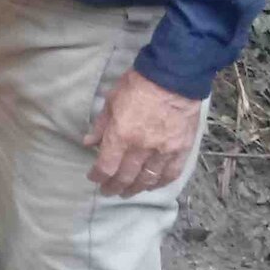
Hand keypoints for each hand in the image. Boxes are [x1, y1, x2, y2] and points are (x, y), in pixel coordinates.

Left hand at [82, 69, 203, 195]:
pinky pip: (170, 174)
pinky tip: (152, 185)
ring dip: (135, 189)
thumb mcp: (111, 101)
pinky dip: (160, 183)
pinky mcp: (181, 150)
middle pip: (126, 177)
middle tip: (109, 191)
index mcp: (121, 135)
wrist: (173, 77)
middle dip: (114, 187)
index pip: (106, 166)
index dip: (98, 176)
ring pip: (147, 180)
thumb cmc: (137, 85)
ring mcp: (163, 151)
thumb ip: (101, 125)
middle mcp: (141, 148)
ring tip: (128, 192)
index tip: (93, 178)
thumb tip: (88, 142)